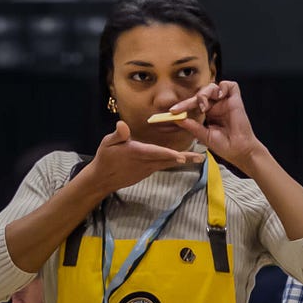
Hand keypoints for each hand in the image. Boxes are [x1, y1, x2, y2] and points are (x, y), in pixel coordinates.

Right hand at [84, 121, 202, 195]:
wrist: (102, 179)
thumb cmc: (105, 158)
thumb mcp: (107, 143)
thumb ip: (117, 135)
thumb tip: (122, 124)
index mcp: (136, 152)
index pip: (156, 153)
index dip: (169, 155)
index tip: (183, 157)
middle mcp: (145, 162)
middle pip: (167, 160)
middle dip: (184, 159)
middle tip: (200, 158)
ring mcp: (147, 169)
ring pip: (167, 164)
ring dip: (182, 161)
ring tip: (197, 158)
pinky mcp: (147, 172)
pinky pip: (162, 166)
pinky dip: (172, 162)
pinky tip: (181, 159)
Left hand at [170, 80, 264, 169]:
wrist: (238, 150)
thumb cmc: (223, 145)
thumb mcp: (203, 135)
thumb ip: (192, 126)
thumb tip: (177, 119)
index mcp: (208, 113)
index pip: (193, 104)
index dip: (183, 105)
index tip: (173, 111)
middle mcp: (216, 106)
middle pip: (202, 93)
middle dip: (192, 99)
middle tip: (187, 108)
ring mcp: (225, 102)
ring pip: (213, 87)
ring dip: (205, 93)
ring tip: (204, 106)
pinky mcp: (236, 100)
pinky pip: (230, 85)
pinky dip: (223, 87)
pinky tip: (219, 96)